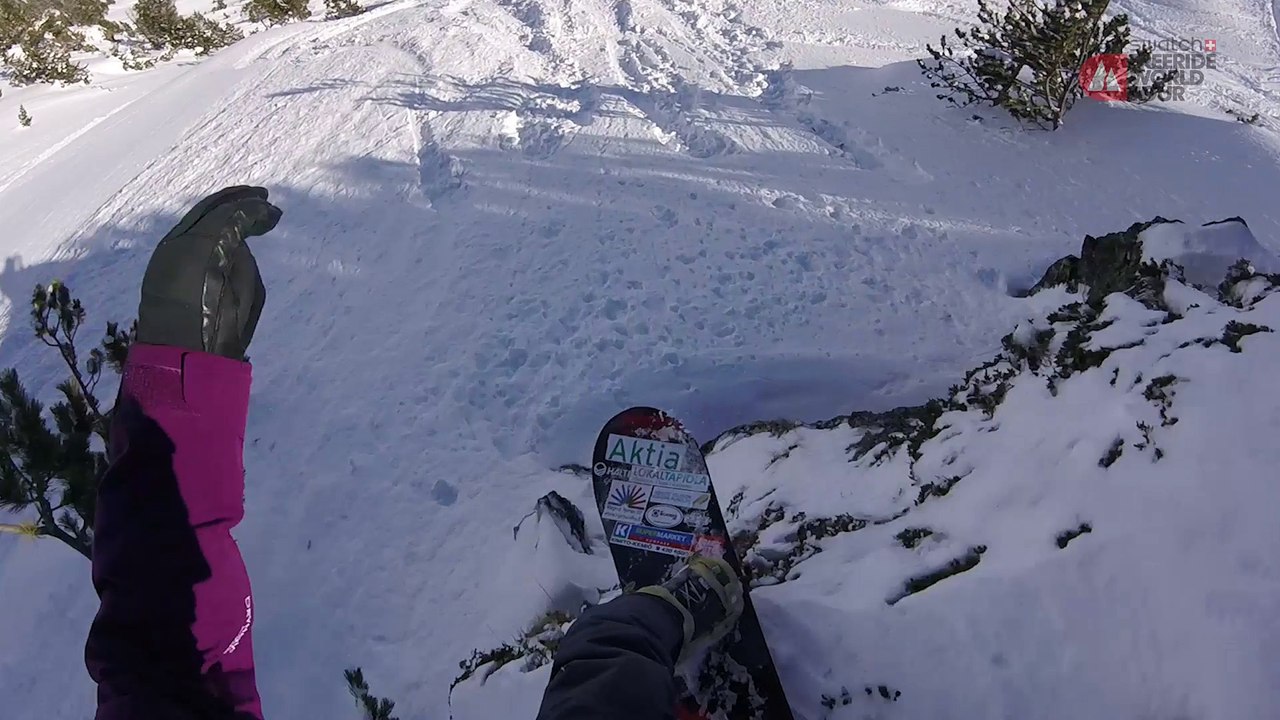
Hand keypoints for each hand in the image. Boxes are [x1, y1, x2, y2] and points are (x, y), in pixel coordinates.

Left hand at [137, 186, 281, 359]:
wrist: (178, 358)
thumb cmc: (220, 329)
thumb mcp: (248, 293)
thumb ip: (243, 258)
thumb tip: (234, 241)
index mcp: (205, 248)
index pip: (232, 215)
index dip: (256, 210)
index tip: (275, 214)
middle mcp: (180, 242)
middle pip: (210, 208)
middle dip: (237, 200)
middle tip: (261, 197)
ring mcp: (165, 251)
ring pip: (194, 218)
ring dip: (219, 211)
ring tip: (242, 210)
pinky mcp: (159, 262)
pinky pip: (185, 233)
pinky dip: (205, 226)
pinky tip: (219, 230)